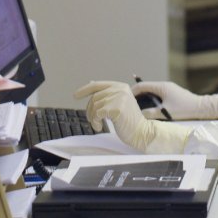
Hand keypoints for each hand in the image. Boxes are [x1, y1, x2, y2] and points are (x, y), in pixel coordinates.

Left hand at [74, 81, 189, 152]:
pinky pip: (97, 113)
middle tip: (92, 120)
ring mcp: (119, 98)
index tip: (75, 95)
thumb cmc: (129, 121)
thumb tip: (90, 84)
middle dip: (89, 110)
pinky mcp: (117, 108)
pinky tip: (99, 127)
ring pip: (94, 106)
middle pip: (94, 97)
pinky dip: (95, 122)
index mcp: (121, 86)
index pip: (97, 85)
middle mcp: (120, 89)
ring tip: (98, 125)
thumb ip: (107, 95)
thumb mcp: (118, 103)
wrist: (142, 132)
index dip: (84, 90)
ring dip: (92, 118)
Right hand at [130, 81, 217, 119]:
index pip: (142, 86)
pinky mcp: (172, 94)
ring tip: (136, 107)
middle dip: (136, 95)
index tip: (124, 98)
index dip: (132, 91)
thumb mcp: (166, 113)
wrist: (202, 107)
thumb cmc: (184, 109)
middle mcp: (164, 85)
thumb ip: (151, 114)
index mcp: (161, 87)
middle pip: (146, 88)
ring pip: (152, 92)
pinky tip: (149, 108)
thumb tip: (140, 115)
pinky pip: (157, 95)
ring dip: (144, 98)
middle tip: (128, 103)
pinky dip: (151, 100)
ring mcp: (169, 89)